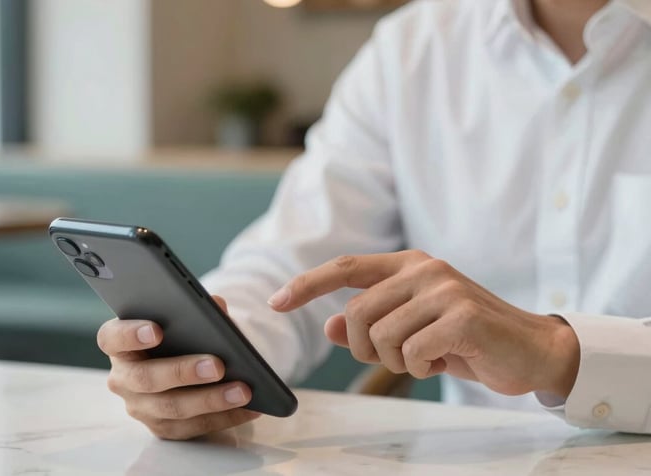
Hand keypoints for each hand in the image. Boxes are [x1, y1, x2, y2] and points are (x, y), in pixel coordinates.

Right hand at [97, 296, 259, 439]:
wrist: (187, 363)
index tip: (157, 330)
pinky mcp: (162, 428)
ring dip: (211, 399)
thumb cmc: (182, 334)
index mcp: (120, 344)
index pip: (112, 338)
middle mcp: (123, 378)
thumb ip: (198, 308)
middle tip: (217, 365)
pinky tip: (249, 408)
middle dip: (183, 371)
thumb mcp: (188, 317)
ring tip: (244, 390)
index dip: (130, 335)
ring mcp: (140, 407)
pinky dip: (224, 417)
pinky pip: (192, 427)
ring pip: (172, 408)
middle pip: (145, 378)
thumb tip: (217, 305)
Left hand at [269, 251, 579, 397]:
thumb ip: (371, 324)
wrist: (532, 350)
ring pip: (380, 335)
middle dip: (366, 348)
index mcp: (409, 265)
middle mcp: (423, 269)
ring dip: (397, 361)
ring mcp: (443, 288)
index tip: (274, 301)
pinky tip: (445, 360)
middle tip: (396, 357)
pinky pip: (410, 352)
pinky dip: (420, 367)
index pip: (346, 267)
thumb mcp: (413, 330)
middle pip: (356, 312)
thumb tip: (330, 325)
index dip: (307, 284)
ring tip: (428, 355)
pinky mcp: (461, 315)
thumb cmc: (467, 339)